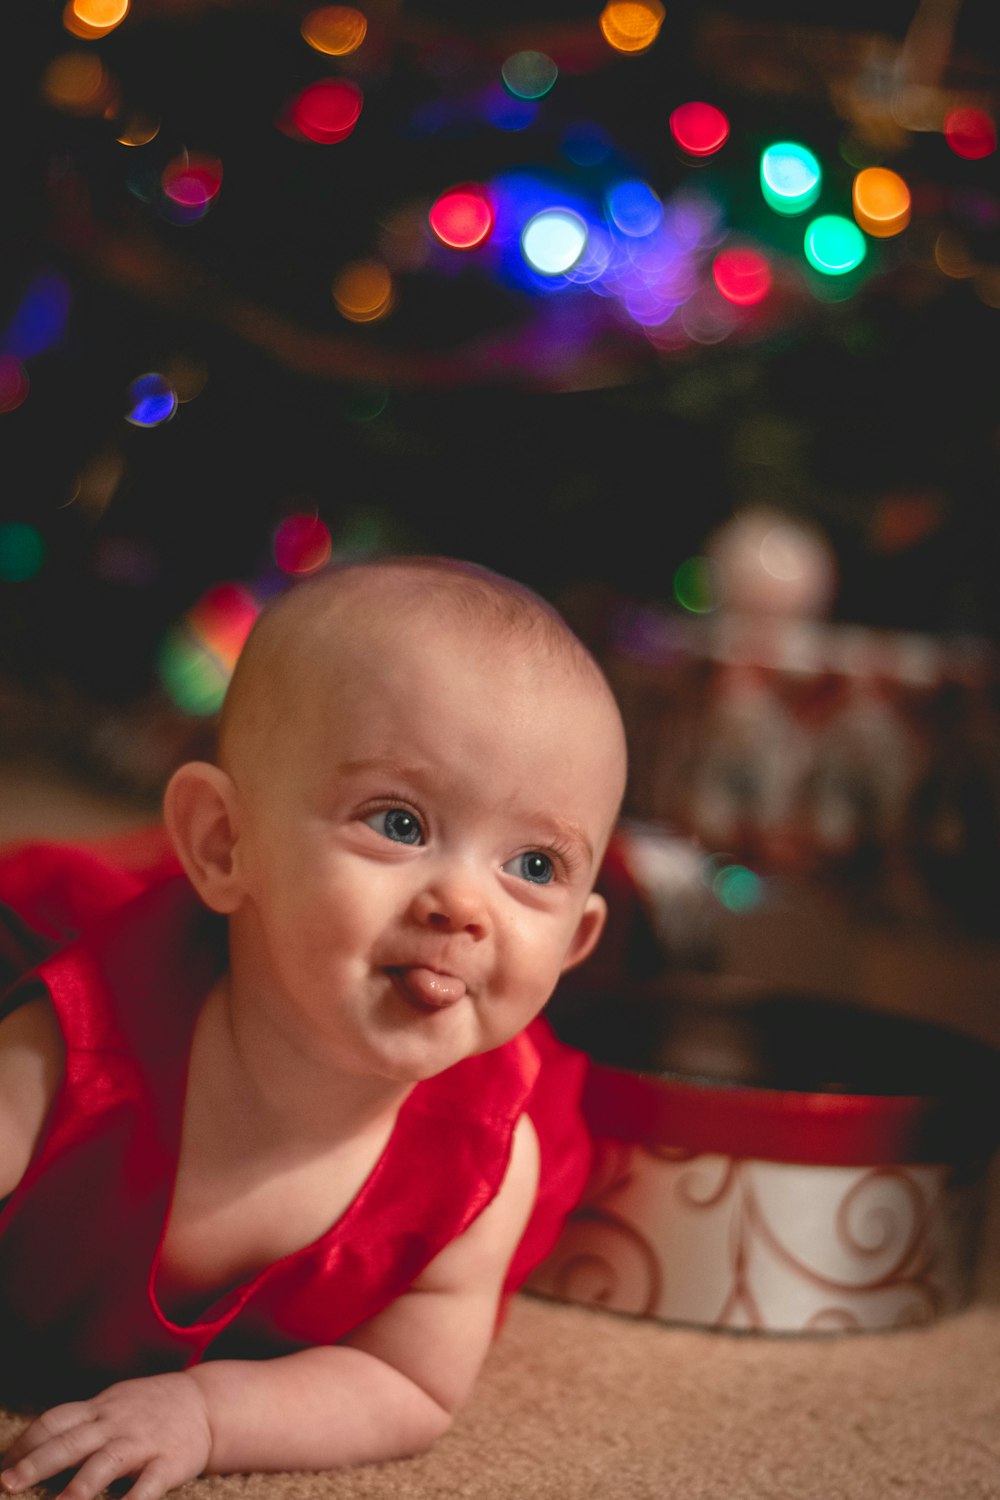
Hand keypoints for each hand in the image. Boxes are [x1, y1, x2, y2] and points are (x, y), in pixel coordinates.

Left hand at [0, 1372, 212, 1499]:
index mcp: (100, 1408)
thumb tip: (31, 1445)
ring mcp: (142, 1441)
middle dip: (37, 1464)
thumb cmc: (150, 1408)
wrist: (207, 1402)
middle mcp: (116, 1422)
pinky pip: (147, 1485)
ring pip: (105, 1462)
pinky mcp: (168, 1461)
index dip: (25, 1442)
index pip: (55, 1421)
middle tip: (6, 1484)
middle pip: (71, 1441)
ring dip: (78, 1487)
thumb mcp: (114, 1404)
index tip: (1, 1464)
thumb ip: (80, 1422)